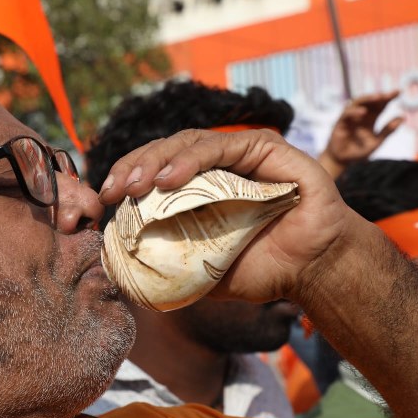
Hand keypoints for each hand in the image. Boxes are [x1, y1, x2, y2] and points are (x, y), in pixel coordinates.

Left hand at [97, 128, 362, 303]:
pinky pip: (222, 146)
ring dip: (157, 161)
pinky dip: (191, 159)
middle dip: (135, 167)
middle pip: (165, 152)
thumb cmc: (261, 269)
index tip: (105, 199)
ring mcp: (241, 152)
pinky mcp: (265, 147)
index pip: (155, 170)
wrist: (312, 271)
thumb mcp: (202, 270)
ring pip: (188, 143)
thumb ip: (168, 265)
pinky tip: (169, 179)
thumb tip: (117, 274)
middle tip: (115, 191)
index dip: (128, 178)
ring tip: (137, 185)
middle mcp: (217, 164)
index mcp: (199, 186)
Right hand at [318, 91, 402, 177]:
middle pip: (370, 101)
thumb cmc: (359, 151)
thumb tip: (403, 117)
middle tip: (389, 94)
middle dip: (379, 96)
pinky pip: (347, 114)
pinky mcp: (340, 122)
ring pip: (358, 102)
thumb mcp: (377, 142)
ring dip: (368, 98)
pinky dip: (354, 112)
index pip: (381, 105)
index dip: (389, 97)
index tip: (399, 91)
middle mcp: (361, 115)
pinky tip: (363, 112)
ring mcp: (350, 117)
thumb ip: (388, 130)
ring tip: (378, 97)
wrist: (344, 161)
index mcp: (371, 118)